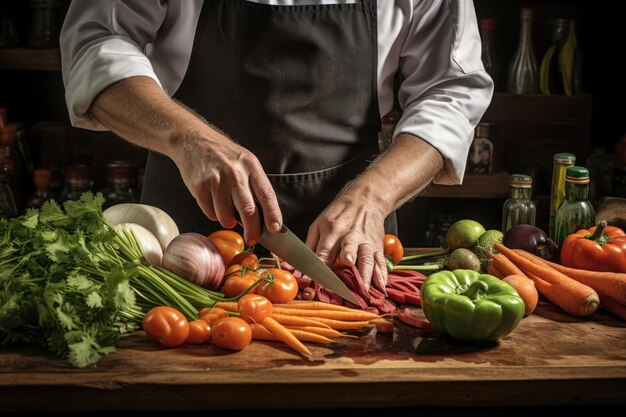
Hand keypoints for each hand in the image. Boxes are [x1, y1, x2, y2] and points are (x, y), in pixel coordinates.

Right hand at [172, 130, 282, 245]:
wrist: (194, 140)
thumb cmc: (223, 155)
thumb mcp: (245, 163)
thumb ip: (254, 186)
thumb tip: (265, 216)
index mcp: (251, 167)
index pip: (266, 195)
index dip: (273, 214)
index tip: (275, 229)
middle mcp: (235, 173)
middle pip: (248, 210)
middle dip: (253, 230)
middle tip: (253, 239)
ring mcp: (216, 180)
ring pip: (226, 216)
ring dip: (228, 221)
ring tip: (227, 214)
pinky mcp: (199, 186)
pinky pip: (209, 212)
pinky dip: (213, 214)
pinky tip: (213, 202)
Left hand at [305, 192, 387, 291]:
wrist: (365, 199)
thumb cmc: (338, 214)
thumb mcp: (319, 223)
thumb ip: (310, 246)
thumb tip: (298, 266)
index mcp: (332, 230)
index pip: (324, 252)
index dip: (318, 269)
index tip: (313, 283)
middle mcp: (350, 236)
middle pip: (348, 251)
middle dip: (347, 261)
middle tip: (344, 276)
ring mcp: (366, 241)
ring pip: (366, 258)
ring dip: (366, 275)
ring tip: (365, 290)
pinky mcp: (377, 245)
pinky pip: (380, 261)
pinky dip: (381, 275)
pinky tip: (381, 286)